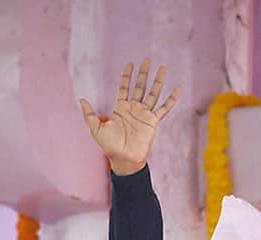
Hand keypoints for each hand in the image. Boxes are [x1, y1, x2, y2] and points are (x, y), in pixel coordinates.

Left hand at [79, 58, 180, 175]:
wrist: (124, 159)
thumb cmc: (110, 146)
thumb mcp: (95, 128)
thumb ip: (89, 114)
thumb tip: (82, 99)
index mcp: (121, 108)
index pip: (125, 87)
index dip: (127, 75)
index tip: (130, 63)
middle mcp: (134, 109)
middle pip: (140, 86)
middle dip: (143, 73)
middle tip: (147, 59)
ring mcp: (145, 114)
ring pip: (153, 93)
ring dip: (158, 81)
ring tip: (163, 68)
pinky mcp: (153, 121)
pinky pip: (165, 108)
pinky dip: (172, 98)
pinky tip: (178, 88)